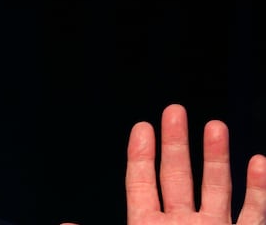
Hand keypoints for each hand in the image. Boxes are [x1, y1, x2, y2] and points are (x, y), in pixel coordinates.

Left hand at [125, 103, 265, 223]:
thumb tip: (77, 222)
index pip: (141, 184)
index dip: (140, 156)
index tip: (143, 126)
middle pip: (177, 176)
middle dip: (175, 142)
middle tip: (174, 110)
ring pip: (217, 188)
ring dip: (217, 156)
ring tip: (215, 125)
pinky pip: (254, 213)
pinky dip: (259, 189)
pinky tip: (258, 162)